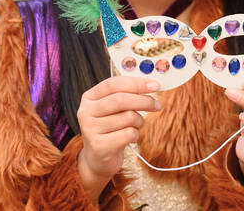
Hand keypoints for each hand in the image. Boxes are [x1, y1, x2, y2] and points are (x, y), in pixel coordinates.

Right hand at [76, 76, 160, 201]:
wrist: (97, 159)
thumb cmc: (110, 129)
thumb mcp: (114, 109)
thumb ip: (126, 95)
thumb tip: (152, 85)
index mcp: (89, 97)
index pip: (113, 84)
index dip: (136, 83)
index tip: (155, 85)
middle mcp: (86, 111)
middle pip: (121, 99)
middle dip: (144, 101)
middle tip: (157, 105)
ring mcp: (90, 129)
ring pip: (128, 117)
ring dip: (139, 121)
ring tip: (135, 126)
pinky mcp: (99, 146)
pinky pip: (128, 134)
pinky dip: (135, 135)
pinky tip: (129, 138)